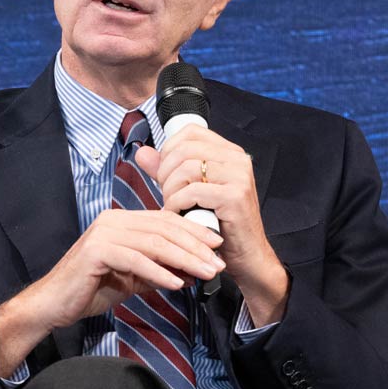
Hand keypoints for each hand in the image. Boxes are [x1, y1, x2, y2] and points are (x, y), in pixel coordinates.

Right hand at [0, 209, 223, 375]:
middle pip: (163, 229)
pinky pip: (136, 260)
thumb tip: (191, 272)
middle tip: (219, 263)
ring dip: (184, 259)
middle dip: (195, 247)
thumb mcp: (132, 278)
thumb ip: (158, 270)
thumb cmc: (90, 289)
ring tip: (206, 273)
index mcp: (120, 220)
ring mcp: (103, 233)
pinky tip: (177, 283)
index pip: (165, 220)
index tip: (218, 246)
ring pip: (154, 242)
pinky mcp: (97, 251)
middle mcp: (112, 220)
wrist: (54, 303)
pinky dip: (159, 272)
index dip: (194, 231)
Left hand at [134, 124, 288, 324]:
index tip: (164, 171)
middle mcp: (237, 159)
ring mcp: (239, 176)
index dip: (168, 149)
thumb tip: (142, 153)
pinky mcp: (235, 196)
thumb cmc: (218, 224)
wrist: (245, 256)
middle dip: (165, 172)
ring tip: (172, 205)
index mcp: (228, 152)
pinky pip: (193, 191)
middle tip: (166, 193)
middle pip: (184, 149)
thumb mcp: (189, 191)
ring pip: (186, 168)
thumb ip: (166, 170)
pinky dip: (177, 203)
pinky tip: (178, 214)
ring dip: (170, 189)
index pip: (190, 132)